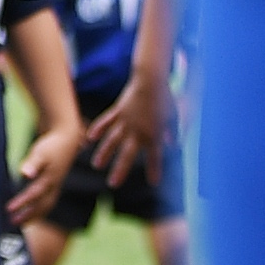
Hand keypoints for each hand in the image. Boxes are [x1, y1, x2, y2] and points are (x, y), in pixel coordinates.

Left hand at [7, 123, 82, 224]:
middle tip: (12, 223)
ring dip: (33, 215)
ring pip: (45, 206)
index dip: (21, 203)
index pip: (34, 194)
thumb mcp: (41, 151)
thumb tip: (25, 174)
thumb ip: (33, 163)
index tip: (8, 209)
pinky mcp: (54, 186)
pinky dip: (38, 210)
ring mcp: (55, 187)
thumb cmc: (51, 145)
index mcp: (49, 179)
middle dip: (28, 215)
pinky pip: (46, 202)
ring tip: (19, 222)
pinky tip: (28, 213)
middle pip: (41, 206)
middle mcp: (53, 186)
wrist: (67, 140)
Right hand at [89, 68, 171, 187]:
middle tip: (112, 184)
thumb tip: (173, 145)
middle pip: (127, 155)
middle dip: (120, 170)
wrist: (150, 80)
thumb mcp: (174, 118)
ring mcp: (125, 121)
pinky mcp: (118, 111)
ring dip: (104, 154)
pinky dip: (98, 129)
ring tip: (97, 165)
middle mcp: (137, 131)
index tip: (153, 182)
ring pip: (112, 141)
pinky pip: (106, 121)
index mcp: (153, 134)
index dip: (154, 170)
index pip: (154, 157)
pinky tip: (89, 138)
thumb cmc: (166, 99)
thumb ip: (173, 133)